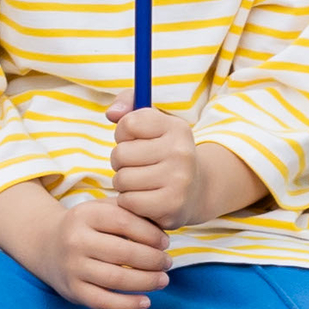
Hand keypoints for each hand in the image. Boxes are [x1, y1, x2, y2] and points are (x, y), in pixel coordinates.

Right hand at [51, 196, 169, 308]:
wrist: (47, 246)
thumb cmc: (87, 227)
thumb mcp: (101, 209)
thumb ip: (130, 212)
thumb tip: (163, 229)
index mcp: (85, 215)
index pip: (125, 222)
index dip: (151, 234)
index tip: (165, 243)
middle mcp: (75, 240)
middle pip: (124, 253)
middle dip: (153, 260)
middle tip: (167, 263)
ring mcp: (73, 267)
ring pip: (117, 279)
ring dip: (146, 282)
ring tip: (163, 280)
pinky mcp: (73, 290)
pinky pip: (103, 302)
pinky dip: (128, 305)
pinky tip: (145, 302)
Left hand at [110, 105, 198, 228]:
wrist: (196, 192)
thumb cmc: (163, 153)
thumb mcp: (152, 123)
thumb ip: (128, 103)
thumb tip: (112, 113)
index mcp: (176, 127)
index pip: (128, 124)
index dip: (123, 135)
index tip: (136, 141)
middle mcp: (181, 152)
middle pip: (120, 154)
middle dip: (120, 162)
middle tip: (138, 166)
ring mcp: (179, 180)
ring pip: (122, 179)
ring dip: (124, 183)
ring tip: (141, 182)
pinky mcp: (171, 205)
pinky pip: (128, 201)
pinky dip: (129, 202)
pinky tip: (145, 198)